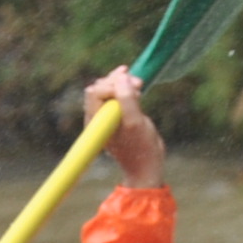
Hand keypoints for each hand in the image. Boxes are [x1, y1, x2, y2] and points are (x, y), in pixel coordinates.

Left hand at [86, 66, 164, 188]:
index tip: (134, 88)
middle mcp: (97, 117)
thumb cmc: (141, 148)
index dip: (113, 84)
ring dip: (123, 82)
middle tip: (139, 84)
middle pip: (100, 86)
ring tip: (140, 84)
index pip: (95, 91)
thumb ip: (127, 99)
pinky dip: (125, 87)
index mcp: (96, 121)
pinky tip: (137, 86)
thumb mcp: (135, 123)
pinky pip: (116, 94)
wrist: (147, 166)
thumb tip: (122, 77)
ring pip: (108, 88)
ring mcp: (106, 116)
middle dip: (118, 81)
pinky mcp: (116, 114)